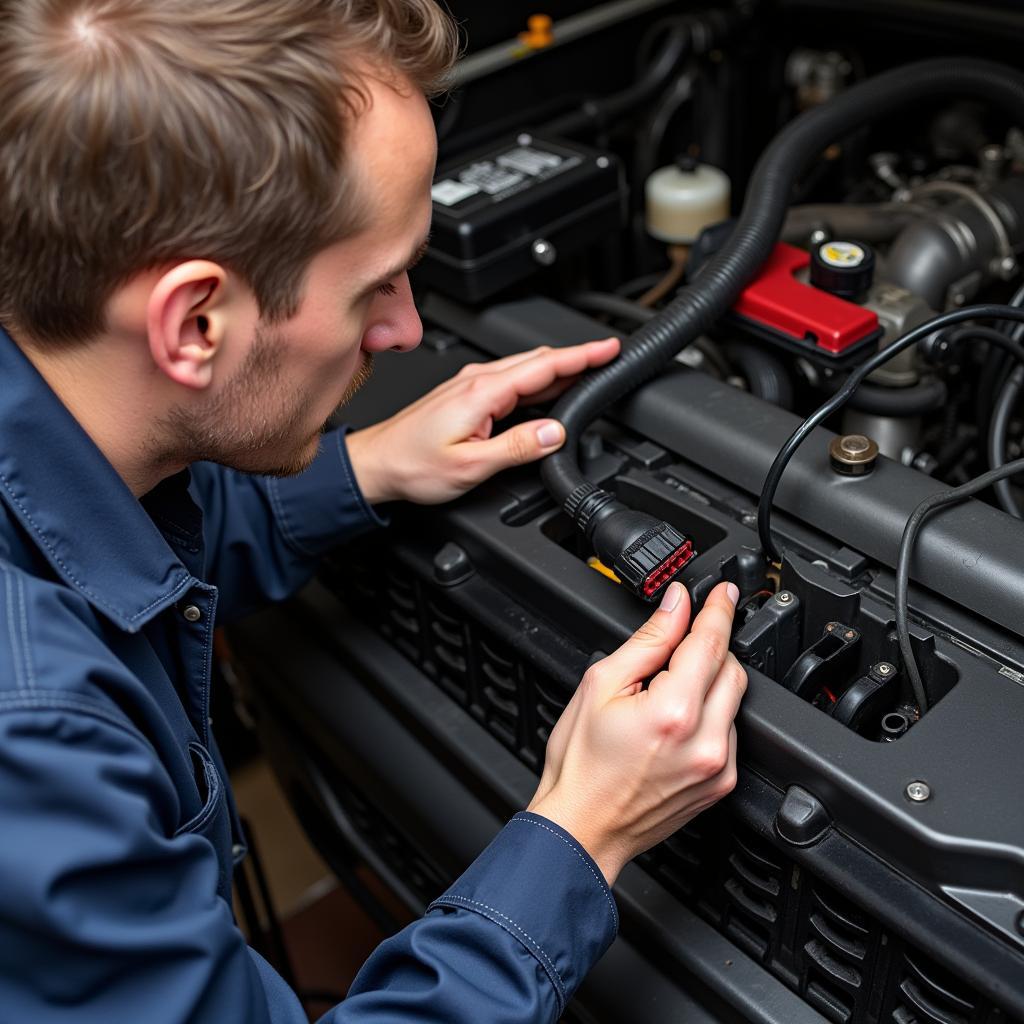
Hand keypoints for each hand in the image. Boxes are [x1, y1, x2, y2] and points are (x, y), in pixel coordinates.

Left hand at [344, 338, 619, 504]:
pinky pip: (511, 379)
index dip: (581, 356)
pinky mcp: (466, 395)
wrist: (377, 465)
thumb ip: (517, 447)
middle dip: (577, 357)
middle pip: (538, 361)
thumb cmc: (412, 466)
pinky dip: (538, 380)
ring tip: (589, 372)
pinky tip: (548, 390)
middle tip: (609, 359)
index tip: (609, 349)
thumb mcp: (470, 466)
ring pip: (525, 368)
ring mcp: (470, 386)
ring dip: (559, 367)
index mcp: (481, 393)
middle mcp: (476, 381)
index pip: (543, 366)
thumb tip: (555, 433)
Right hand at [527, 581, 745, 885]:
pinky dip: (710, 714)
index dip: (718, 610)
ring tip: (664, 694)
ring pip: (734, 698)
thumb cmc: (581, 765)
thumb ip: (648, 640)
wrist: (583, 827)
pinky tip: (674, 723)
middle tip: (675, 648)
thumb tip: (676, 606)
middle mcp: (705, 741)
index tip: (723, 593)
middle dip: (710, 647)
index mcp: (673, 711)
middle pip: (732, 668)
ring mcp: (717, 765)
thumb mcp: (600, 684)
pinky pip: (729, 730)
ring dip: (709, 681)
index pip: (711, 643)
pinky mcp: (721, 783)